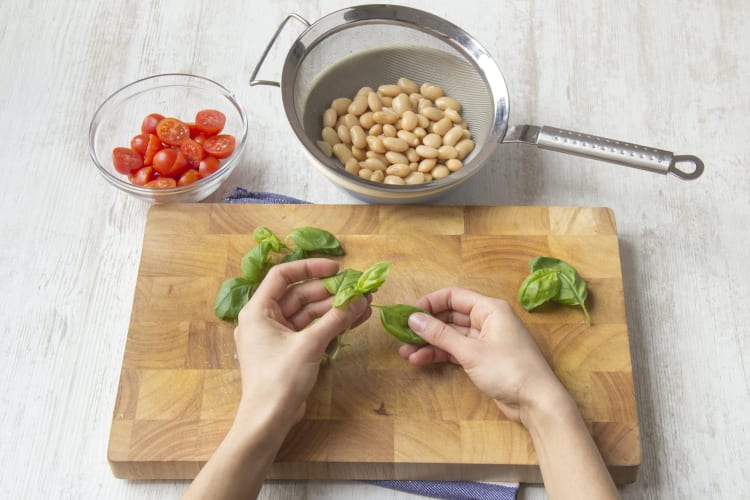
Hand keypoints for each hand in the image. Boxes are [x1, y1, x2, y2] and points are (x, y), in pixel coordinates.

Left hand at [234, 258, 370, 428]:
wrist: (268, 420)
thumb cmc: (279, 379)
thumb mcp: (310, 344)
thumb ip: (336, 319)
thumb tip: (360, 300)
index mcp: (257, 310)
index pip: (282, 276)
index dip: (309, 267)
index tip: (336, 268)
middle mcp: (264, 319)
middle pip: (300, 294)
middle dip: (330, 292)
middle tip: (358, 289)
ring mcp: (277, 336)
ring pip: (309, 313)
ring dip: (335, 309)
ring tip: (364, 304)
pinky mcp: (289, 351)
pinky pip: (311, 329)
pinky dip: (330, 325)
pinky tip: (355, 319)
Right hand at [399, 286, 564, 423]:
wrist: (537, 402)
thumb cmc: (509, 370)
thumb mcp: (470, 351)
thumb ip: (440, 334)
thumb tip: (413, 318)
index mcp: (490, 309)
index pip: (454, 296)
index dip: (430, 303)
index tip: (408, 313)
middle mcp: (488, 320)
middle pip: (450, 316)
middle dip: (426, 326)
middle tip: (402, 335)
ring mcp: (485, 340)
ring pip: (451, 335)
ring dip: (429, 343)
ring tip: (405, 353)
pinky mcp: (483, 359)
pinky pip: (456, 350)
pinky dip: (440, 354)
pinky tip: (420, 360)